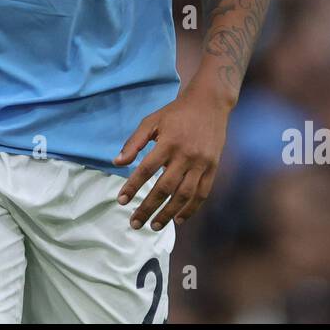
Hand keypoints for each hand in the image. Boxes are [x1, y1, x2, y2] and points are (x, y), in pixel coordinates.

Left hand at [112, 81, 231, 230]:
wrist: (209, 104)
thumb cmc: (176, 113)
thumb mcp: (152, 121)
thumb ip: (134, 142)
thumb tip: (116, 162)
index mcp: (168, 142)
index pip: (146, 169)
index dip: (132, 186)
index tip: (121, 201)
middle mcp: (185, 155)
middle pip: (164, 188)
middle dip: (148, 208)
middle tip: (134, 224)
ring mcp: (201, 163)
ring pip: (184, 195)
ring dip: (168, 213)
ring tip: (153, 226)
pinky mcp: (212, 168)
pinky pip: (202, 193)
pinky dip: (191, 209)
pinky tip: (178, 219)